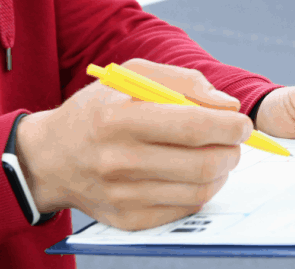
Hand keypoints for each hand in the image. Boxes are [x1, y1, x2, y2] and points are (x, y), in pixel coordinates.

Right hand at [16, 59, 251, 230]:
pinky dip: (199, 190)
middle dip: (232, 150)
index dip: (229, 125)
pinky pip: (184, 209)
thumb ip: (182, 81)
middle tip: (234, 141)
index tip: (243, 122)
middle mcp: (119, 160)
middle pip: (202, 163)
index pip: (192, 126)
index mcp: (119, 118)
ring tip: (215, 155)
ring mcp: (123, 195)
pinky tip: (191, 174)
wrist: (51, 157)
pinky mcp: (128, 219)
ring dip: (221, 171)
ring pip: (199, 190)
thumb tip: (227, 105)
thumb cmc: (99, 109)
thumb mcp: (131, 76)